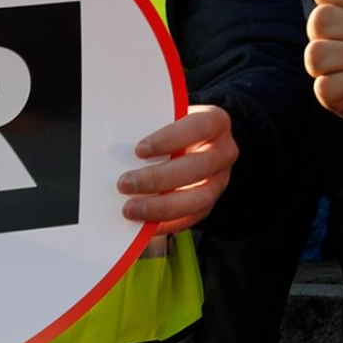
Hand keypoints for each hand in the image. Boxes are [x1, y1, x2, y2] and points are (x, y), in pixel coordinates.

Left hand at [119, 103, 236, 233]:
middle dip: (158, 178)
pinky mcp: (208, 204)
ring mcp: (218, 181)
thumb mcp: (164, 119)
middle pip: (198, 167)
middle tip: (125, 183)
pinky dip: (165, 223)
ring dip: (161, 206)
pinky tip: (143, 222)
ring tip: (131, 208)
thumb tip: (119, 138)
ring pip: (199, 198)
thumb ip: (149, 125)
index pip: (200, 127)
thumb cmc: (172, 130)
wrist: (186, 144)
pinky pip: (190, 219)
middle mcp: (223, 152)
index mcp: (216, 122)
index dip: (170, 139)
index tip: (139, 150)